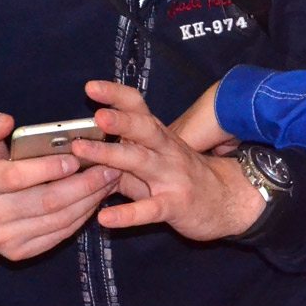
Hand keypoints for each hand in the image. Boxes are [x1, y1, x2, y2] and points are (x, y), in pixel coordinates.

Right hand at [0, 107, 121, 260]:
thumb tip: (6, 122)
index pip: (15, 178)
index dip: (47, 169)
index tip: (74, 158)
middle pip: (46, 202)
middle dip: (83, 184)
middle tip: (110, 166)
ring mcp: (3, 239)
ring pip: (58, 220)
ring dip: (90, 200)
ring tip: (110, 179)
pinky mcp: (17, 252)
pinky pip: (58, 234)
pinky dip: (82, 217)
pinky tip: (95, 198)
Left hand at [73, 80, 263, 240]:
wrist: (228, 201)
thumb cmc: (180, 179)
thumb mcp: (150, 162)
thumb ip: (116, 157)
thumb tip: (77, 153)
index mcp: (157, 135)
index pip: (138, 106)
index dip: (116, 94)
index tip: (91, 87)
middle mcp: (165, 150)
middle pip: (143, 128)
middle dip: (120, 120)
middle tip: (96, 115)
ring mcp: (172, 177)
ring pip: (142, 161)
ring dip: (111, 155)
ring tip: (83, 151)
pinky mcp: (176, 205)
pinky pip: (150, 209)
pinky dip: (128, 214)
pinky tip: (106, 218)